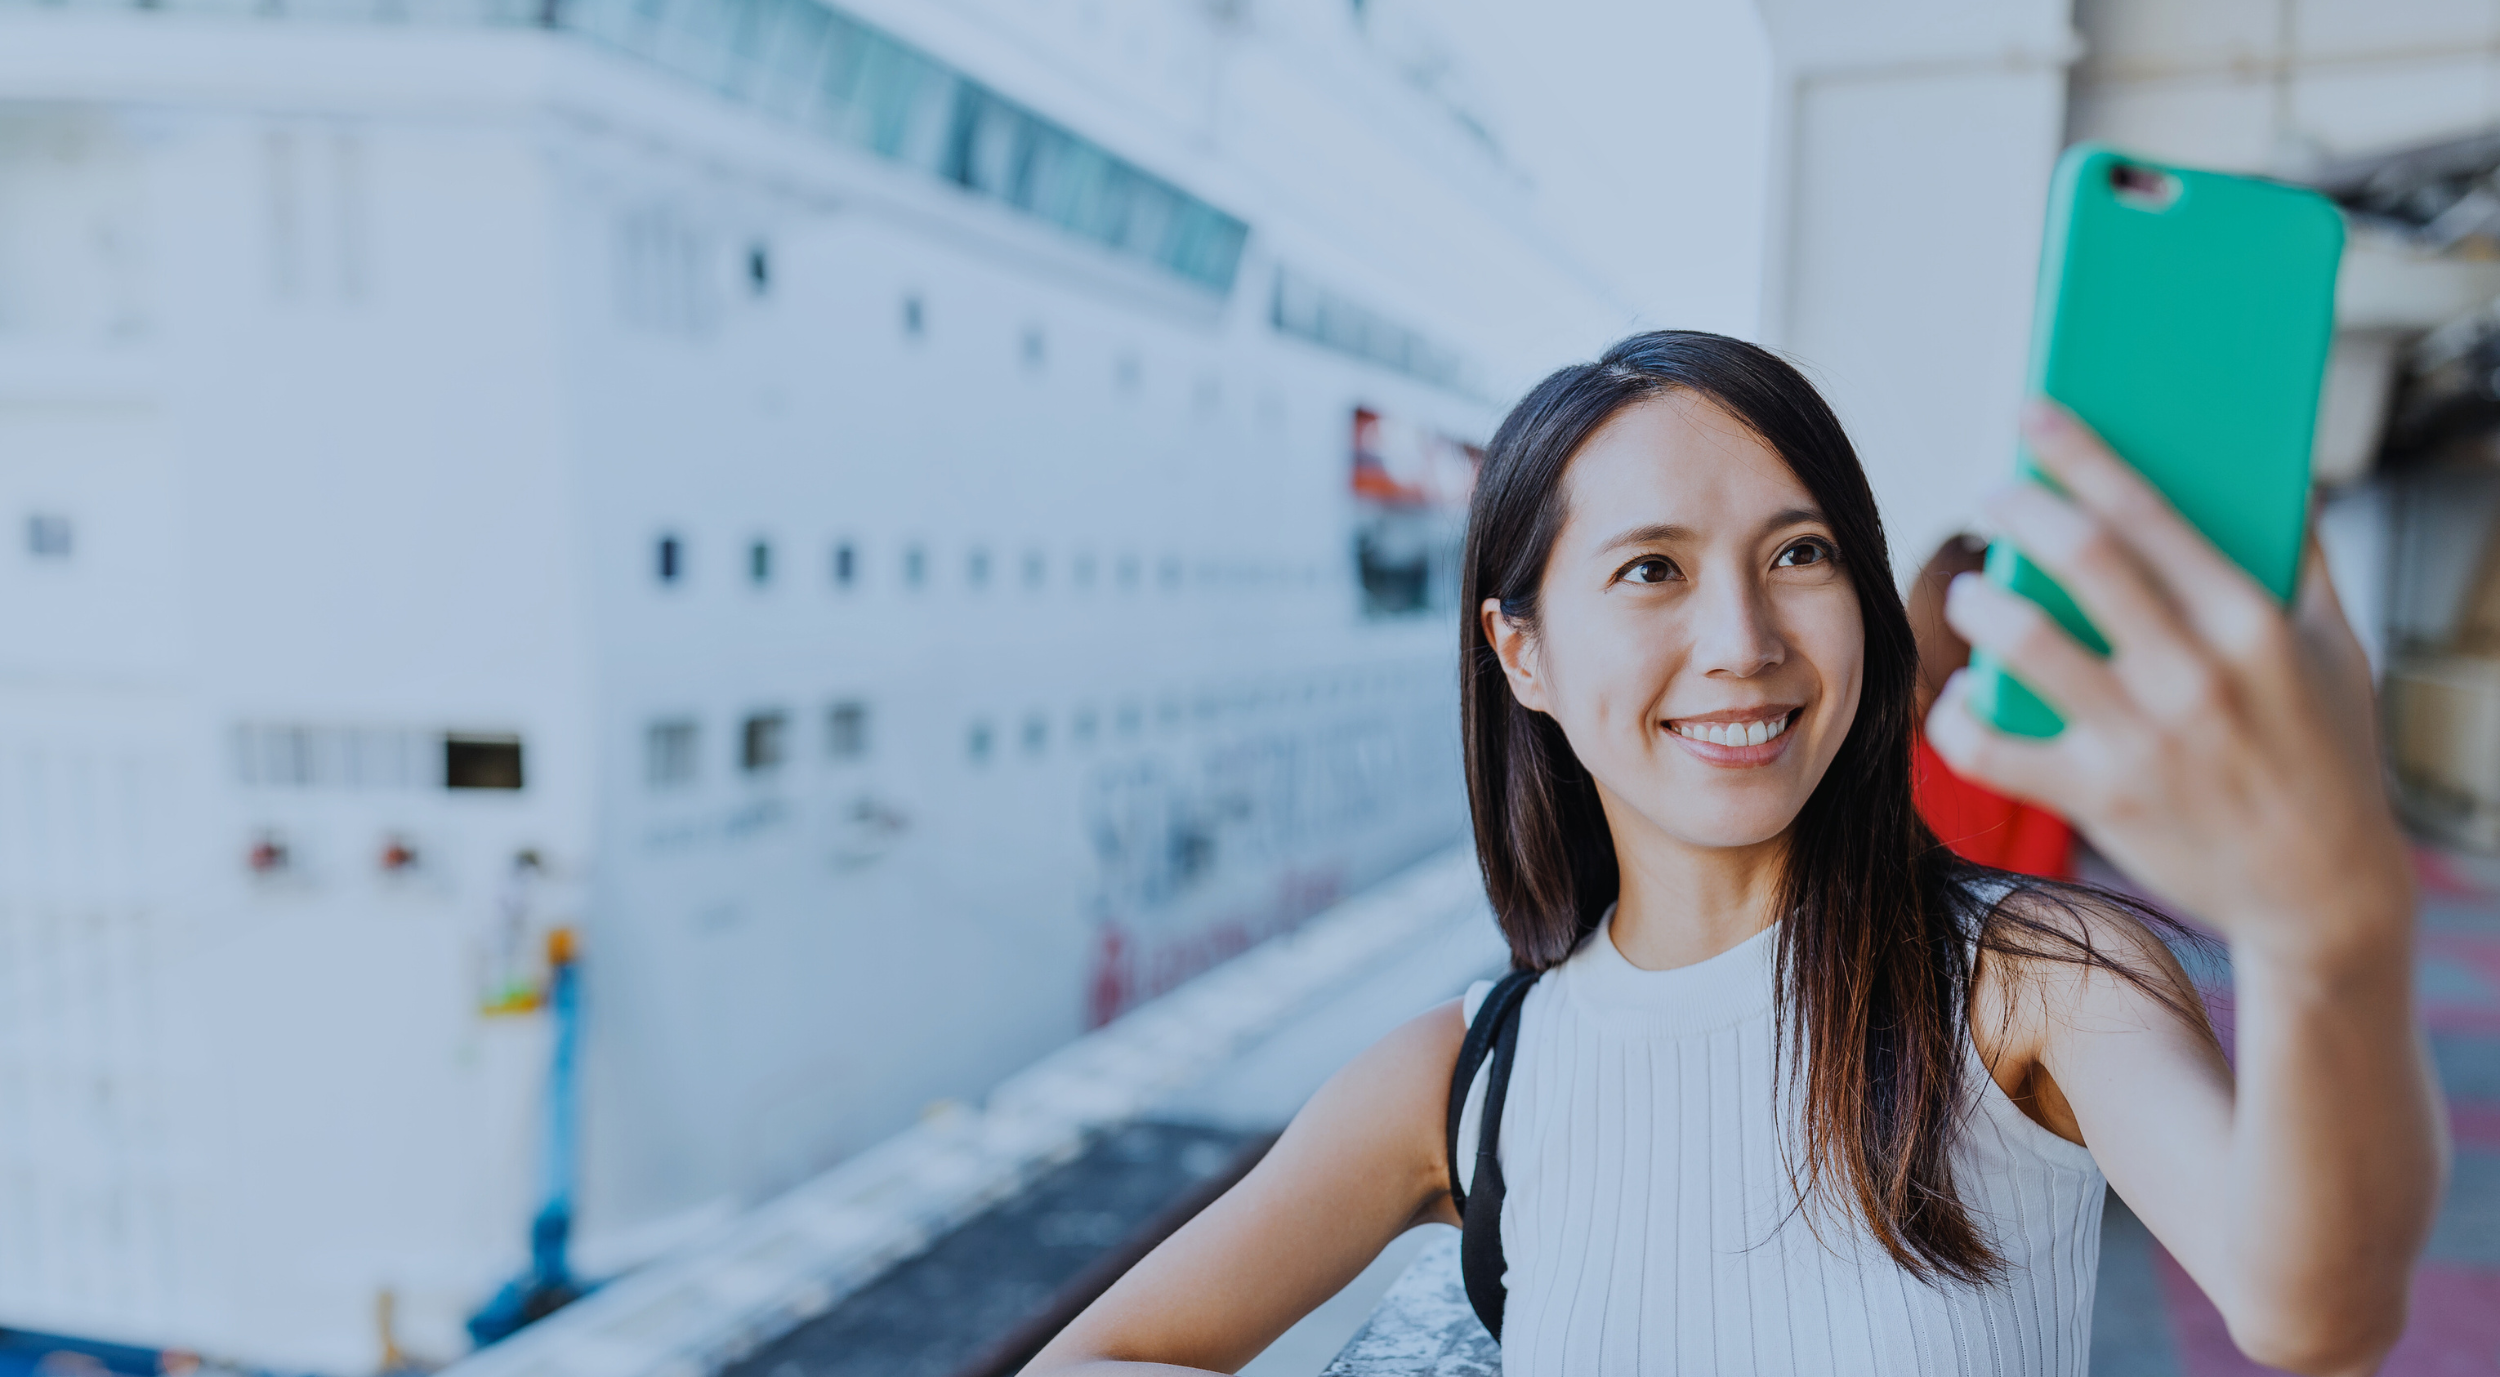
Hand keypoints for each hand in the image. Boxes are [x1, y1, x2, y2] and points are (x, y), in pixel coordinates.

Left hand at [1925, 400, 2412, 960]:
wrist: (2325, 893)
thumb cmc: (2329, 755)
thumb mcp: (2335, 648)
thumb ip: (2297, 559)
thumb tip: (2273, 470)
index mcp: (2249, 621)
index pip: (2147, 511)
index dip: (2079, 454)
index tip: (2034, 418)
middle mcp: (2192, 674)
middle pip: (2079, 557)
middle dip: (2018, 509)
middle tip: (1992, 498)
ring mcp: (2141, 739)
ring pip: (2021, 642)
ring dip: (1978, 605)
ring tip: (1972, 595)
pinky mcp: (2098, 797)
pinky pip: (1991, 747)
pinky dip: (1958, 718)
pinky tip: (1959, 698)